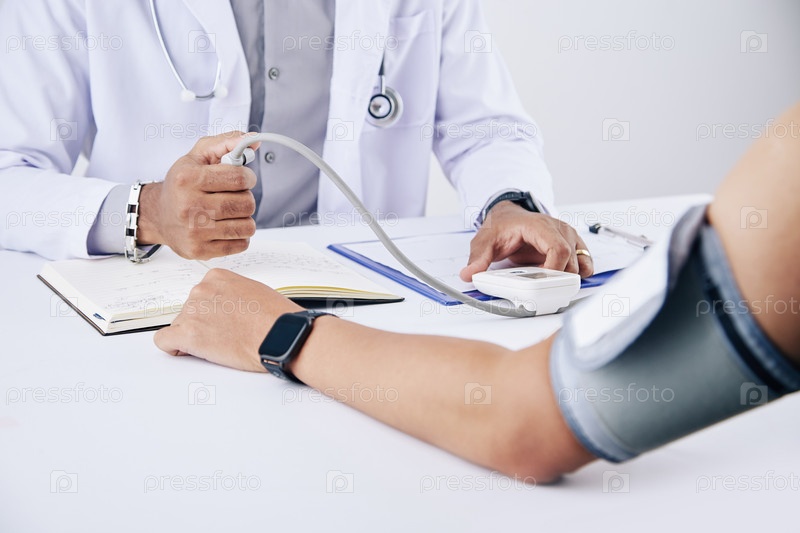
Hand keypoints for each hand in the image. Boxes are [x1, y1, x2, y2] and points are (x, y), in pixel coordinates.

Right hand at [137, 132, 260, 259]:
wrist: (159, 215)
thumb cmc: (182, 184)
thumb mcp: (198, 155)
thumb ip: (226, 143)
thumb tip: (253, 141)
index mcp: (188, 179)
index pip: (238, 178)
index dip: (248, 177)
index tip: (243, 178)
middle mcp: (189, 206)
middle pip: (245, 204)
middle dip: (246, 198)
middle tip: (234, 196)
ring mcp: (194, 232)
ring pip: (247, 226)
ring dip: (244, 218)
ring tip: (230, 212)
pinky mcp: (200, 251)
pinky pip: (241, 244)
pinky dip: (240, 235)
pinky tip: (226, 226)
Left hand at [154, 269, 302, 371]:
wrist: (282, 336)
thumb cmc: (277, 318)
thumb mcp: (255, 291)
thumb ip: (233, 294)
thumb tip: (227, 307)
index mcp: (216, 277)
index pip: (201, 295)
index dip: (211, 312)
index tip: (223, 321)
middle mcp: (201, 290)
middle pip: (188, 311)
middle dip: (203, 324)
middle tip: (225, 336)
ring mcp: (193, 311)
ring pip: (179, 326)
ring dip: (194, 337)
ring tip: (221, 346)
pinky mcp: (187, 334)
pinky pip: (164, 341)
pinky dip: (174, 348)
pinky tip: (190, 351)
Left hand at [460, 201, 593, 280]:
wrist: (508, 216)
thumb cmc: (501, 226)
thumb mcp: (485, 240)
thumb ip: (478, 258)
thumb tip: (469, 274)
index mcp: (540, 226)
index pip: (559, 249)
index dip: (554, 270)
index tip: (543, 284)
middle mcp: (559, 229)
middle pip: (571, 261)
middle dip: (558, 279)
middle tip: (541, 290)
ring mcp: (568, 236)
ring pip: (580, 264)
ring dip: (567, 279)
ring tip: (548, 285)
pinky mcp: (573, 245)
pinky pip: (585, 263)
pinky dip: (578, 275)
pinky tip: (561, 280)